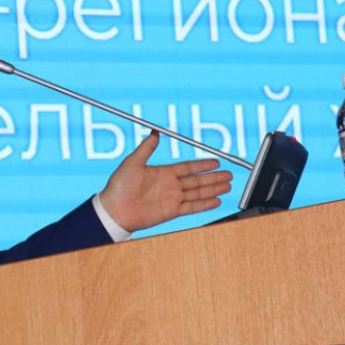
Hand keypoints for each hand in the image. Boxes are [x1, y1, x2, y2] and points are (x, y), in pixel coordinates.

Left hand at [99, 132, 232, 231]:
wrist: (114, 209)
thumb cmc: (119, 186)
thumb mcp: (133, 162)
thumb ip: (146, 148)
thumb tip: (154, 132)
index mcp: (163, 173)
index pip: (188, 167)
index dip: (203, 165)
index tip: (217, 162)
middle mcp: (170, 185)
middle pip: (198, 180)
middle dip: (214, 177)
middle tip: (229, 174)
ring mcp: (172, 199)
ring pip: (198, 193)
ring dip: (213, 189)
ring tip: (228, 186)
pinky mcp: (171, 212)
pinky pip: (192, 207)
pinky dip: (205, 204)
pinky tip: (216, 201)